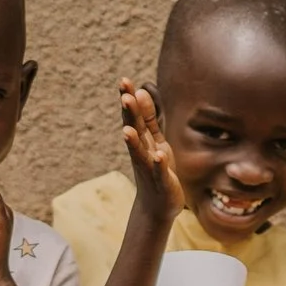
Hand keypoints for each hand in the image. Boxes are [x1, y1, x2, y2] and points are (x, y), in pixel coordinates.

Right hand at [121, 79, 186, 217]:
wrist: (158, 205)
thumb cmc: (156, 168)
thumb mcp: (155, 140)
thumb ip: (149, 118)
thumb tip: (141, 91)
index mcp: (142, 140)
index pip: (134, 116)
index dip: (129, 100)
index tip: (124, 81)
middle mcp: (142, 152)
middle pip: (134, 130)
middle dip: (129, 115)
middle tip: (124, 96)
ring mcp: (150, 167)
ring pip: (140, 152)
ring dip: (134, 141)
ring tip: (128, 129)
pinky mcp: (162, 182)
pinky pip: (159, 172)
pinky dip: (158, 163)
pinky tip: (158, 155)